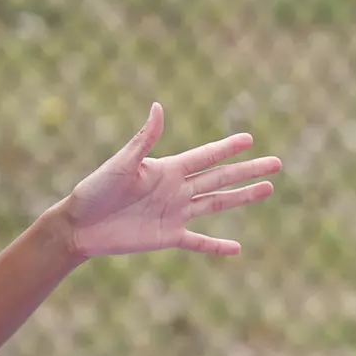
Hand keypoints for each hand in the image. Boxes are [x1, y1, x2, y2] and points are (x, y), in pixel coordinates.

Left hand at [60, 102, 281, 258]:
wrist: (78, 225)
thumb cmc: (95, 190)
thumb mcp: (121, 164)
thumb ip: (143, 140)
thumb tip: (158, 107)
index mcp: (166, 169)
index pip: (205, 156)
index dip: (227, 148)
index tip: (250, 139)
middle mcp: (175, 189)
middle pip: (220, 178)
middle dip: (248, 170)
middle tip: (277, 163)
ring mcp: (175, 213)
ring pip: (217, 203)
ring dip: (243, 197)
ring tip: (268, 189)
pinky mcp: (168, 236)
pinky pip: (198, 242)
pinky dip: (218, 246)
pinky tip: (237, 248)